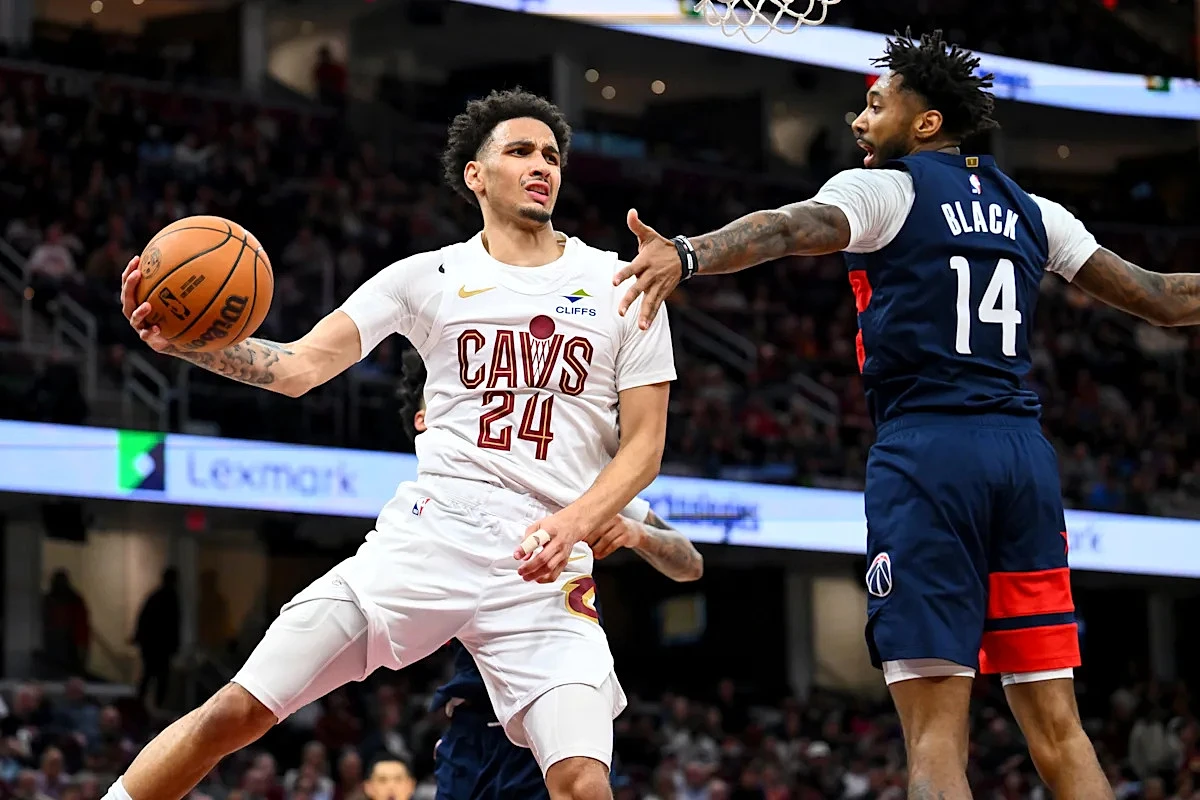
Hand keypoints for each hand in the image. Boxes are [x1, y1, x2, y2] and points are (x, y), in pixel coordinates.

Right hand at [120, 256, 170, 352]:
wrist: (179, 340)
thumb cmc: (176, 315)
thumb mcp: (177, 299)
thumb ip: (179, 283)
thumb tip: (194, 260)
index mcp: (138, 300)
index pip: (129, 283)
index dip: (130, 271)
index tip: (138, 258)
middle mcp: (135, 311)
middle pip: (127, 297)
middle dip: (130, 285)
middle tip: (138, 274)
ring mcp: (140, 326)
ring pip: (133, 317)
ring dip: (139, 311)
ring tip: (147, 305)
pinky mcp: (148, 339)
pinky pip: (146, 335)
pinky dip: (150, 331)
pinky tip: (156, 328)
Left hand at [514, 510, 589, 583]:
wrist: (572, 526)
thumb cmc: (553, 525)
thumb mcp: (537, 525)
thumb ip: (527, 539)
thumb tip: (521, 555)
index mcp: (549, 531)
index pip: (536, 540)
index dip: (525, 549)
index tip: (517, 555)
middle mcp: (558, 543)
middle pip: (543, 558)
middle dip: (530, 567)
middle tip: (520, 571)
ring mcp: (563, 553)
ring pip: (549, 568)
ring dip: (536, 575)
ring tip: (526, 577)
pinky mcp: (565, 561)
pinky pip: (555, 574)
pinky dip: (545, 579)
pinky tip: (537, 578)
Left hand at [585, 516, 645, 559]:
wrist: (635, 531)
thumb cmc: (616, 528)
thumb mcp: (607, 523)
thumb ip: (595, 527)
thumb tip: (579, 536)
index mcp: (607, 514)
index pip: (593, 522)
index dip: (584, 532)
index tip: (577, 539)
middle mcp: (614, 518)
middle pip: (598, 531)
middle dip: (589, 542)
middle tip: (584, 548)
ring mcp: (621, 527)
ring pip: (605, 539)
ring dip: (597, 548)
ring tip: (592, 553)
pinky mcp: (626, 536)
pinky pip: (613, 545)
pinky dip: (605, 552)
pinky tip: (599, 555)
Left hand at [612, 208, 681, 330]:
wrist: (684, 257)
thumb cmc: (660, 246)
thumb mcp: (649, 235)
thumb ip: (637, 225)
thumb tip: (631, 211)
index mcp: (645, 261)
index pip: (632, 268)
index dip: (623, 274)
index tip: (614, 282)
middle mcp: (651, 275)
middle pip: (639, 288)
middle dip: (630, 300)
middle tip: (620, 312)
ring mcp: (658, 286)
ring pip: (649, 301)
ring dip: (644, 313)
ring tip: (639, 327)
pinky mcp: (663, 293)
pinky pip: (655, 305)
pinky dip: (651, 316)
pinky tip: (644, 327)